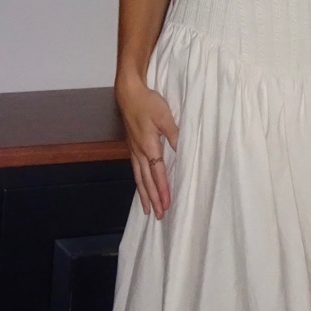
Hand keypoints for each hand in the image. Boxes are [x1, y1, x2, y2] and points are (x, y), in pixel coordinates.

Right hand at [116, 78, 178, 218]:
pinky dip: (139, 182)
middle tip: (159, 216)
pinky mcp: (132, 146)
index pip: (157, 174)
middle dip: (153, 199)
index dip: (163, 190)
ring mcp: (134, 150)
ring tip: (148, 210)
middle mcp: (139, 152)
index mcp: (149, 147)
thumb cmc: (148, 103)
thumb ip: (174, 134)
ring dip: (145, 194)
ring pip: (139, 178)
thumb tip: (182, 151)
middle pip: (146, 181)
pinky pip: (136, 170)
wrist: (129, 94)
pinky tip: (141, 186)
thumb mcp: (165, 116)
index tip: (167, 205)